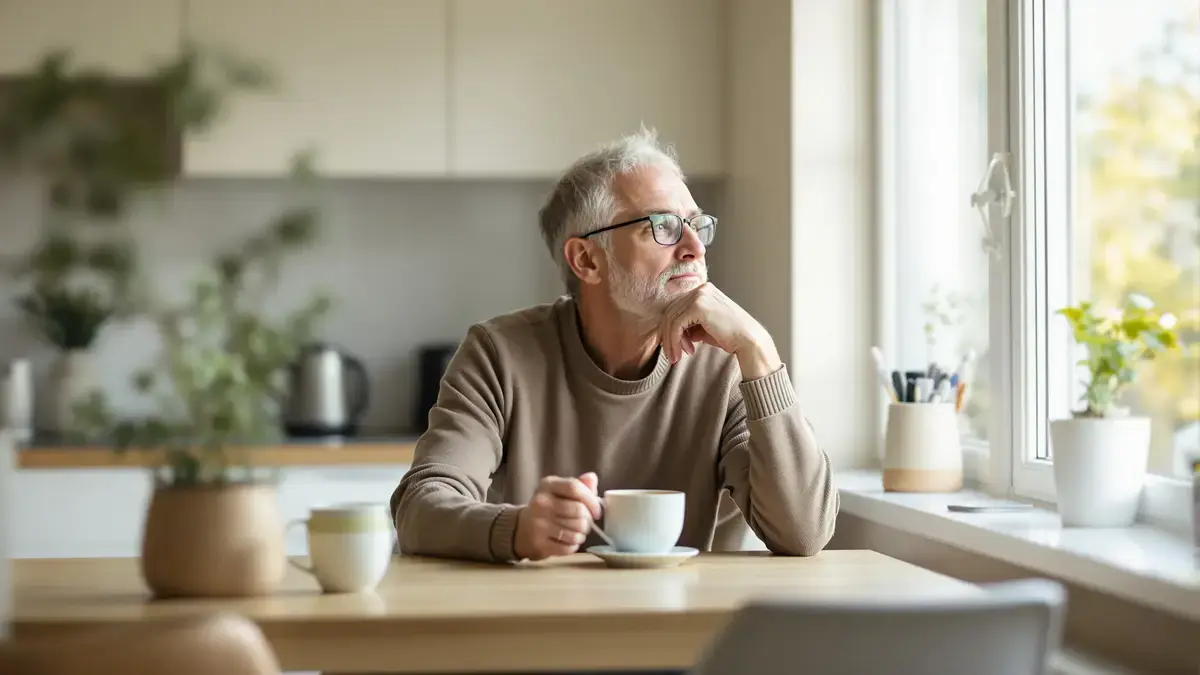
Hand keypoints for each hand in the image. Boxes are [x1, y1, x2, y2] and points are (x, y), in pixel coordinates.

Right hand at [514, 472, 602, 559]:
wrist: (521, 528)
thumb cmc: (548, 508)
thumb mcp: (559, 491)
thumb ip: (579, 485)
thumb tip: (592, 478)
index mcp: (548, 485)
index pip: (574, 487)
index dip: (591, 500)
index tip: (597, 511)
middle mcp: (541, 502)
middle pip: (578, 511)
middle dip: (588, 520)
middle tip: (586, 523)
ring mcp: (538, 523)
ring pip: (575, 531)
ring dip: (582, 534)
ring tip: (577, 532)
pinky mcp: (539, 543)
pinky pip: (568, 547)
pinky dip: (573, 546)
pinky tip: (569, 541)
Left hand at [659, 283, 781, 378]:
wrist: (749, 341)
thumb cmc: (730, 337)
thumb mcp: (704, 328)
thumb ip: (689, 325)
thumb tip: (670, 332)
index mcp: (703, 291)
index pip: (677, 308)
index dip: (671, 329)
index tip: (674, 347)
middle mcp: (701, 289)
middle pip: (671, 312)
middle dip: (669, 336)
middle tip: (672, 355)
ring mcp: (699, 295)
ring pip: (671, 319)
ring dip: (671, 341)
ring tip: (677, 357)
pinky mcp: (698, 306)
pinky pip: (676, 324)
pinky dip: (676, 340)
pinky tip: (686, 351)